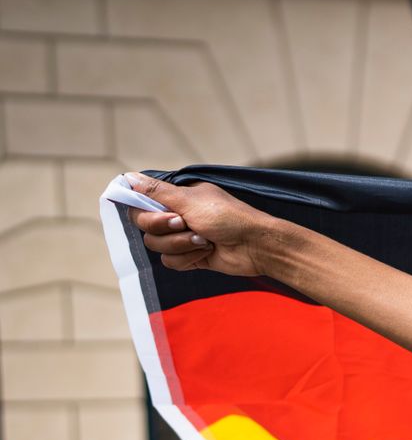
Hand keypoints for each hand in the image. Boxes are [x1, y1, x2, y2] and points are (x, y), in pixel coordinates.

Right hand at [128, 173, 279, 276]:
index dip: (145, 211)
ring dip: (181, 244)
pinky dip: (189, 258)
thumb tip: (128, 177)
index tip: (161, 211)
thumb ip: (157, 192)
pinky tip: (207, 252)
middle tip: (185, 224)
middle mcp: (176, 215)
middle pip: (144, 226)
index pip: (139, 202)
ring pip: (156, 246)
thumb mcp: (190, 200)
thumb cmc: (228, 217)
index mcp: (175, 197)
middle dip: (165, 228)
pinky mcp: (190, 256)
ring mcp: (182, 236)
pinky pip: (170, 261)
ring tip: (204, 240)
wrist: (255, 246)